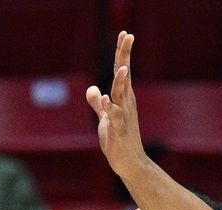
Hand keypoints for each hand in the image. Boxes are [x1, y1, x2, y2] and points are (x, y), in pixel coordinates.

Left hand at [85, 32, 148, 182]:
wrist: (130, 164)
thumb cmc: (119, 141)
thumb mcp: (105, 119)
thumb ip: (98, 104)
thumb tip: (92, 90)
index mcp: (122, 98)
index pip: (122, 71)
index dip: (122, 53)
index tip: (125, 34)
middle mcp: (126, 103)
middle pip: (124, 75)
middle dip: (124, 56)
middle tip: (127, 36)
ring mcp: (124, 117)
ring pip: (121, 95)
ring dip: (121, 82)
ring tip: (120, 68)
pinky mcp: (119, 132)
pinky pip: (116, 118)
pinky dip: (111, 109)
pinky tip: (106, 100)